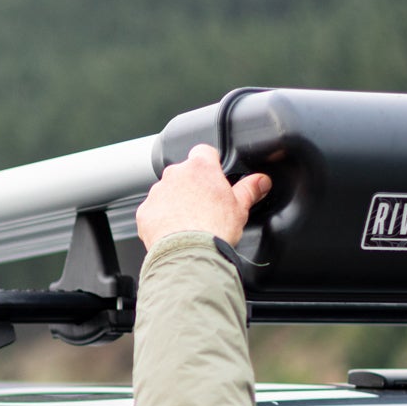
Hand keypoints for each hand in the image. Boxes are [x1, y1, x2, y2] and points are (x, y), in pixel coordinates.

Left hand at [136, 144, 272, 249]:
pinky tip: (174, 232)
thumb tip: (261, 181)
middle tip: (204, 207)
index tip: (214, 177)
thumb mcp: (240, 208)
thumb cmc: (215, 230)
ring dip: (175, 202)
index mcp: (200, 168)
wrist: (189, 254)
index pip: (204, 152)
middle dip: (192, 186)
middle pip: (184, 173)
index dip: (211, 164)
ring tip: (189, 223)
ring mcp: (158, 192)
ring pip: (167, 191)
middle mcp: (175, 174)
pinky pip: (153, 211)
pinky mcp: (144, 212)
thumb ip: (249, 190)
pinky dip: (161, 219)